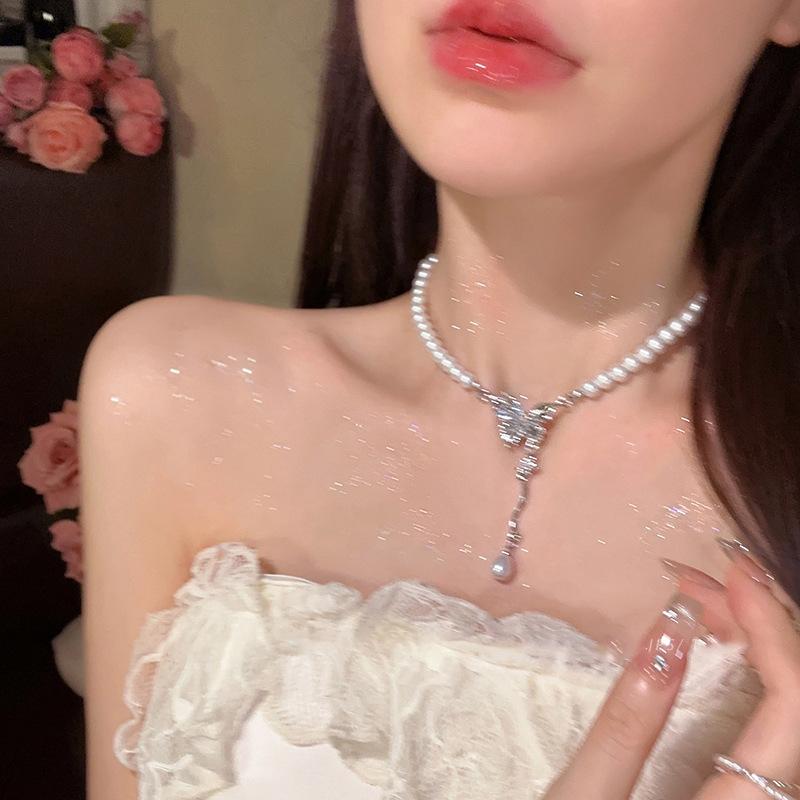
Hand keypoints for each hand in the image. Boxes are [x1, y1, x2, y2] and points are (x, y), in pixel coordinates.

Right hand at [543, 541, 799, 799]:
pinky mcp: (744, 793)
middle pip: (799, 702)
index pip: (793, 708)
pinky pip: (772, 723)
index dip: (772, 629)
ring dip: (757, 641)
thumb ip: (626, 723)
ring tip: (701, 596)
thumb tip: (668, 629)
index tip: (729, 570)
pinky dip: (753, 669)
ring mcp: (760, 799)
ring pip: (788, 710)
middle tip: (699, 576)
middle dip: (761, 622)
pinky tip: (718, 642)